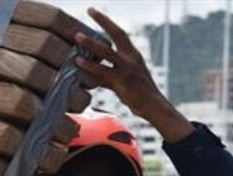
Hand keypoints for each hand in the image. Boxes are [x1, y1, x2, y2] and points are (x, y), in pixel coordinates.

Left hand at [74, 7, 193, 142]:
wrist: (155, 107)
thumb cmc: (141, 92)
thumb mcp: (131, 75)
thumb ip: (114, 68)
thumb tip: (94, 67)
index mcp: (134, 55)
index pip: (119, 33)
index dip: (106, 21)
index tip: (92, 11)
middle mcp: (131, 59)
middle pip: (117, 35)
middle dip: (103, 22)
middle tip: (89, 10)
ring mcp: (127, 70)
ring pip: (107, 53)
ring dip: (91, 44)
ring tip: (77, 38)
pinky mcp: (121, 83)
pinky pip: (103, 74)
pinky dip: (90, 68)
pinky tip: (79, 64)